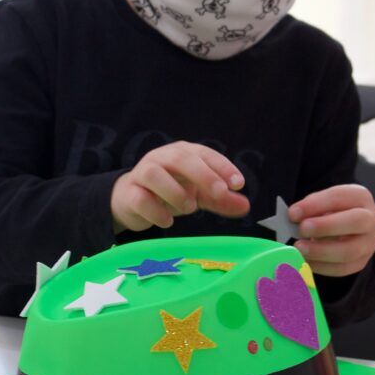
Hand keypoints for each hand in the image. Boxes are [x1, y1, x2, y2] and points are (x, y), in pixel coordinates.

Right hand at [111, 141, 249, 233]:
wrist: (131, 200)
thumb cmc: (169, 191)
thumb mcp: (198, 193)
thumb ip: (220, 199)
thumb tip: (245, 206)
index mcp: (182, 153)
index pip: (204, 154)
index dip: (222, 166)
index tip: (238, 184)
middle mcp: (161, 158)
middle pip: (180, 158)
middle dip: (202, 174)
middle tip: (219, 192)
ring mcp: (142, 174)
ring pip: (154, 174)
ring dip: (175, 191)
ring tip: (190, 207)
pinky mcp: (129, 193)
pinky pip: (140, 199)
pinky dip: (156, 211)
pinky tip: (168, 221)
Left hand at [288, 184, 374, 277]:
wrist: (348, 228)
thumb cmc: (331, 211)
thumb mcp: (322, 203)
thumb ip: (309, 208)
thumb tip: (294, 217)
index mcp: (360, 197)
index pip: (340, 197)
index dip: (316, 205)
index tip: (293, 213)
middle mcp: (371, 219)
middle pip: (355, 222)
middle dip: (325, 226)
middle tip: (302, 229)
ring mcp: (368, 243)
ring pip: (349, 251)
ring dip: (321, 251)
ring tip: (299, 248)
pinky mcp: (361, 262)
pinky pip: (342, 268)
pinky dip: (320, 266)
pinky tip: (305, 260)